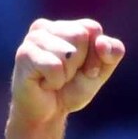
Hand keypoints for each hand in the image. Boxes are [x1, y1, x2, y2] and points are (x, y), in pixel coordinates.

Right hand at [10, 19, 124, 125]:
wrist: (49, 112)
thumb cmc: (73, 88)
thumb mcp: (102, 70)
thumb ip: (113, 52)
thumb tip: (101, 42)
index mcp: (66, 26)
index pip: (92, 28)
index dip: (96, 54)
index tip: (87, 69)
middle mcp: (47, 27)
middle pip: (80, 35)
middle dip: (82, 62)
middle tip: (69, 75)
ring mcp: (33, 39)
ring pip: (67, 52)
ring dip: (67, 74)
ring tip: (55, 78)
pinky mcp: (24, 54)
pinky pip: (54, 66)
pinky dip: (56, 81)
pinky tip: (45, 83)